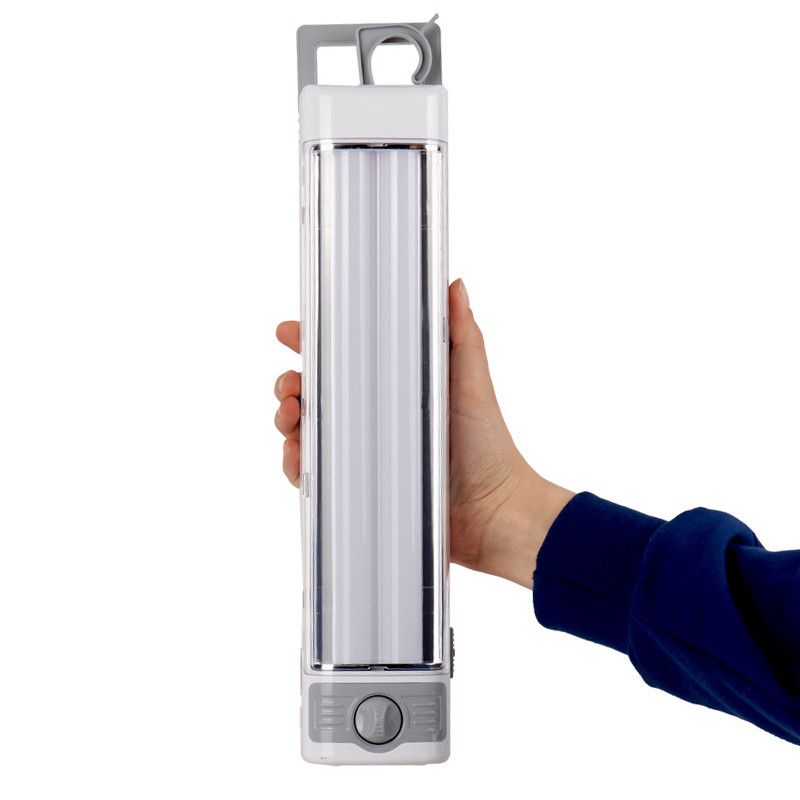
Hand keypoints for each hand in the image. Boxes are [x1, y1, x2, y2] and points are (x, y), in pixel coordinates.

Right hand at [274, 279, 572, 587]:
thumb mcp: (472, 382)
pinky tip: (298, 456)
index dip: (313, 343)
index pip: (344, 358)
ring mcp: (364, 453)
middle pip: (315, 393)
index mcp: (395, 387)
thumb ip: (463, 335)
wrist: (494, 512)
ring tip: (291, 417)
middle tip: (291, 386)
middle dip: (290, 384)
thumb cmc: (489, 445)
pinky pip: (314, 475)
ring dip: (287, 421)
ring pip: (307, 431)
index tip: (291, 332)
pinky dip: (297, 464)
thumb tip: (453, 285)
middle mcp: (374, 418)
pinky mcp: (359, 488)